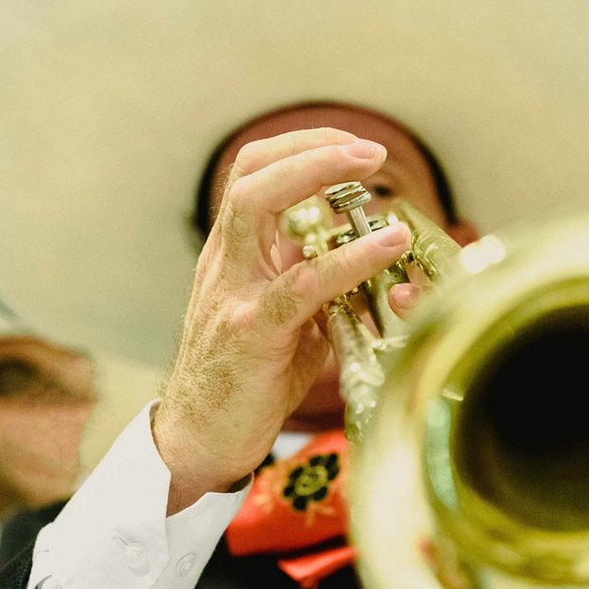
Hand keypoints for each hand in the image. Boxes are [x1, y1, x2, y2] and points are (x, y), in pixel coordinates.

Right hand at [152, 128, 410, 511]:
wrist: (200, 441)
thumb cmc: (245, 382)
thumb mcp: (286, 322)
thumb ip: (318, 288)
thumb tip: (372, 267)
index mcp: (233, 254)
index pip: (255, 173)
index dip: (303, 148)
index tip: (354, 148)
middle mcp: (226, 262)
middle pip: (252, 172)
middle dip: (312, 147)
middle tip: (370, 151)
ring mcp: (233, 292)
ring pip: (259, 204)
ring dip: (319, 174)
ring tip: (374, 170)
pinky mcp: (253, 332)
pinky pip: (302, 282)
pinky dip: (350, 257)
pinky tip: (388, 245)